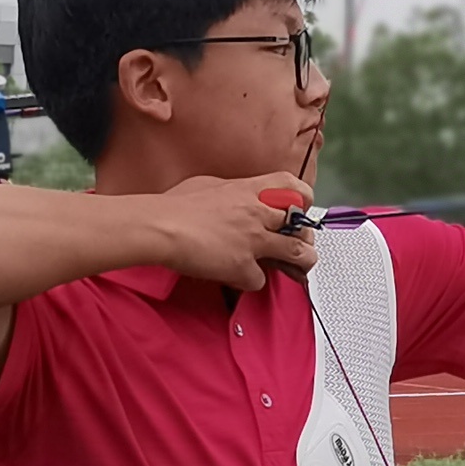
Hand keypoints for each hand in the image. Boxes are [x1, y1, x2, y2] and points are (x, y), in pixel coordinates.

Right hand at [152, 174, 325, 295]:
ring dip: (299, 263)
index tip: (299, 210)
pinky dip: (250, 281)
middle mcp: (257, 213)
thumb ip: (229, 191)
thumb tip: (234, 197)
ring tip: (296, 269)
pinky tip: (239, 277)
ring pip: (297, 253)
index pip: (293, 188)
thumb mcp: (207, 184)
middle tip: (297, 244)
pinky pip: (260, 280)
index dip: (302, 200)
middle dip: (304, 237)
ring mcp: (253, 240)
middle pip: (300, 225)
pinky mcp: (243, 266)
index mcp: (248, 189)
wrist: (160, 226)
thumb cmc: (174, 206)